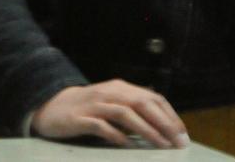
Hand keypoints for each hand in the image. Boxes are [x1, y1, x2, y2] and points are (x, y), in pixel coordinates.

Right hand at [32, 79, 189, 148]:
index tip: (182, 133)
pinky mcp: (80, 118)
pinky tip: (128, 145)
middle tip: (177, 141)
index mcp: (121, 88)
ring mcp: (95, 104)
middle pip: (142, 104)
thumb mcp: (113, 103)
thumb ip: (133, 110)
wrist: (52, 106)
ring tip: (160, 145)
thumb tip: (162, 126)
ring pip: (125, 113)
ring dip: (146, 129)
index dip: (170, 115)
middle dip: (163, 123)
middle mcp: (110, 92)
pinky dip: (117, 135)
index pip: (152, 98)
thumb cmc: (88, 108)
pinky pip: (102, 126)